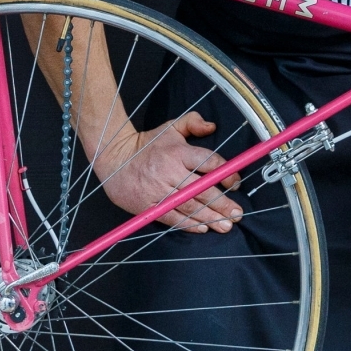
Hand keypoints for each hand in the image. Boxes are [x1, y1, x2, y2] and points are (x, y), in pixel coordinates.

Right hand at [92, 111, 242, 233]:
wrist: (113, 157)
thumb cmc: (147, 144)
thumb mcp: (170, 127)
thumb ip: (193, 122)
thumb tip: (212, 126)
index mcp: (178, 152)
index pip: (207, 162)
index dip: (225, 174)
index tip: (236, 184)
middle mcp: (170, 171)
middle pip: (201, 189)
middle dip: (222, 203)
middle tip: (237, 214)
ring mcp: (158, 190)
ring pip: (188, 206)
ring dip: (209, 217)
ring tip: (226, 226)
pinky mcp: (147, 205)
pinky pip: (170, 216)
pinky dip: (187, 224)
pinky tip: (202, 228)